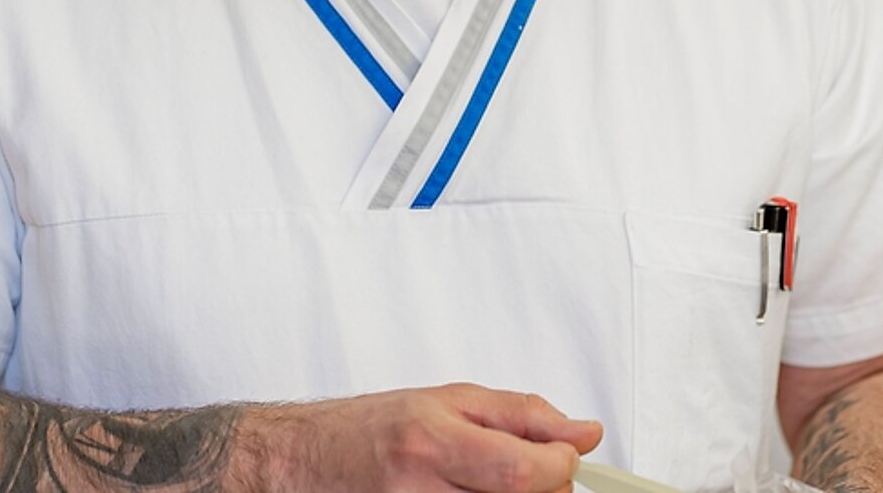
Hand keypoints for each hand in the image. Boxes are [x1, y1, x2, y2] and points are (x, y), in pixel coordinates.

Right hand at [252, 382, 604, 492]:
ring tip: (489, 486)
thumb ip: (521, 415)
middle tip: (531, 476)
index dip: (559, 468)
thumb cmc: (366, 431)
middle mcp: (418, 492)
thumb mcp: (446, 400)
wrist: (298, 464)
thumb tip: (584, 434)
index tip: (562, 458)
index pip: (522, 471)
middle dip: (544, 492)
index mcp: (429, 442)